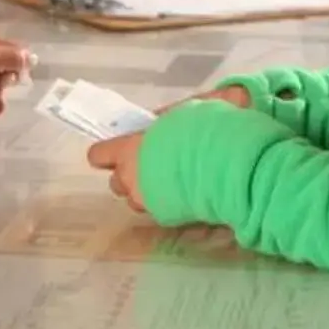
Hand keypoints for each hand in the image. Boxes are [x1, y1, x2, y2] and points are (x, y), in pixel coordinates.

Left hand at [86, 87, 246, 213]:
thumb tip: (161, 118)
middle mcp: (133, 179)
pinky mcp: (168, 218)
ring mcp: (149, 202)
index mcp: (129, 150)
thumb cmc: (201, 130)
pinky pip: (159, 209)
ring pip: (136, 200)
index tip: (114, 151)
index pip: (100, 155)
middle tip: (148, 164)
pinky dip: (168, 202)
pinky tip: (186, 192)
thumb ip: (166, 118)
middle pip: (116, 183)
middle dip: (127, 176)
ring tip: (168, 181)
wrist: (229, 163)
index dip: (105, 153)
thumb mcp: (183, 110)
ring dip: (145, 192)